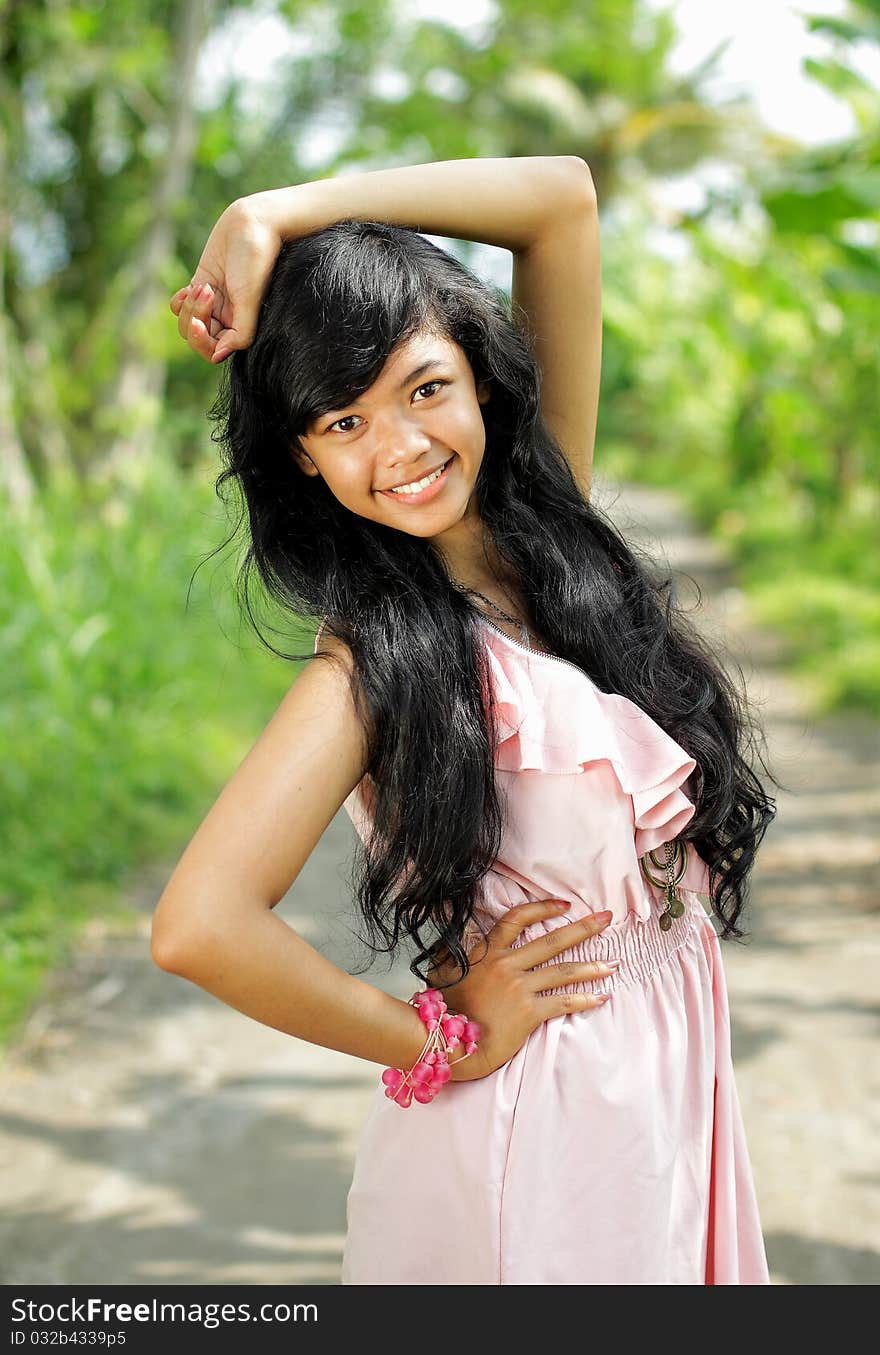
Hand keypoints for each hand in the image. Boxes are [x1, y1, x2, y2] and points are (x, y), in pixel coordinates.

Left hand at [169, 197, 282, 363]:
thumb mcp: (250, 299)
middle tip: (206, 292)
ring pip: (187, 322)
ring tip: (203, 286)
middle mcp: (227, 318)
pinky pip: (181, 305)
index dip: (202, 342)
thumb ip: (240, 333)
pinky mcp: (202, 284)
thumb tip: (217, 356)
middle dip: (195, 318)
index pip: (214, 350)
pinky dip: (180, 300)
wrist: (253, 224)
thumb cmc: (257, 260)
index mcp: (241, 326)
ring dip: (189, 306)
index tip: (199, 324)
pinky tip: (190, 287)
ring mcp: (213, 302)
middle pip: (197, 337)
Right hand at [427, 899, 615, 1080]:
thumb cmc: (445, 1008)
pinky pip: (562, 1002)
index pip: (518, 919)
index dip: (543, 909)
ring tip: (613, 963)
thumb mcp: (445, 969)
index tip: (564, 905)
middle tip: (606, 919)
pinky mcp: (528, 1013)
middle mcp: (507, 965)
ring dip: (592, 966)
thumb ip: (458, 950)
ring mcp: (519, 988)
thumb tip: (463, 932)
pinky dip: (584, 999)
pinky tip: (601, 996)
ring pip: (563, 972)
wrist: (445, 1041)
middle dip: (583, 928)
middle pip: (552, 941)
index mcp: (487, 952)